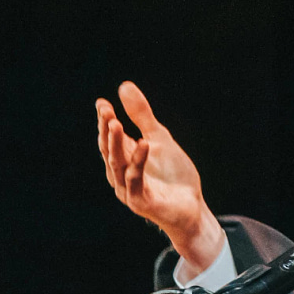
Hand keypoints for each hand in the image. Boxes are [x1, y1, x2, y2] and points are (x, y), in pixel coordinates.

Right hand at [96, 81, 224, 277]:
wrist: (191, 207)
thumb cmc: (173, 176)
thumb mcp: (159, 138)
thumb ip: (142, 116)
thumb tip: (124, 86)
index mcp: (124, 159)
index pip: (109, 137)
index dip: (105, 120)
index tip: (102, 103)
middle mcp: (121, 174)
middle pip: (109, 149)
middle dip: (106, 129)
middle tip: (105, 110)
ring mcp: (129, 189)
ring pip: (118, 164)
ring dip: (115, 144)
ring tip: (116, 123)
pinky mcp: (141, 202)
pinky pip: (135, 180)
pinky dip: (138, 162)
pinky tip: (144, 144)